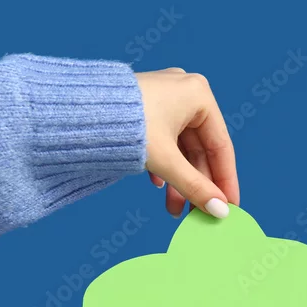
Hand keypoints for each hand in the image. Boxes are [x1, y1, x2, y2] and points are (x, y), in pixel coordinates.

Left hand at [135, 68, 238, 218]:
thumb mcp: (166, 161)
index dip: (225, 180)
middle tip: (198, 214)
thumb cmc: (124, 125)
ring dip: (178, 180)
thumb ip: (194, 187)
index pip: (221, 146)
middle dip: (196, 185)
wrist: (76, 112)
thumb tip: (218, 210)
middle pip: (200, 149)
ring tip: (173, 209)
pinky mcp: (146, 108)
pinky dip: (163, 165)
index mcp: (199, 95)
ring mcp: (165, 98)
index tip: (230, 206)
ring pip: (180, 148)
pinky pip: (164, 141)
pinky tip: (157, 186)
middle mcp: (185, 92)